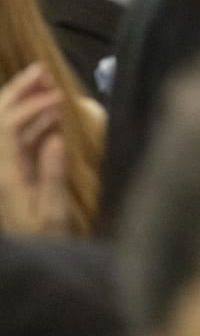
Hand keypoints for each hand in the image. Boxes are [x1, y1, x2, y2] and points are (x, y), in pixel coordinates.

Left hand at [0, 64, 73, 235]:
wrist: (36, 265)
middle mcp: (1, 169)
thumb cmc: (48, 242)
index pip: (6, 129)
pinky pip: (21, 141)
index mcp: (6, 175)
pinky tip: (52, 115)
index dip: (29, 107)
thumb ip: (52, 174)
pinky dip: (35, 123)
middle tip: (41, 69)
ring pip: (8, 128)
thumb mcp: (53, 213)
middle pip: (0, 121)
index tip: (57, 97)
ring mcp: (8, 171)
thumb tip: (55, 136)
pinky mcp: (17, 175)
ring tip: (46, 81)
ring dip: (26, 103)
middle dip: (18, 92)